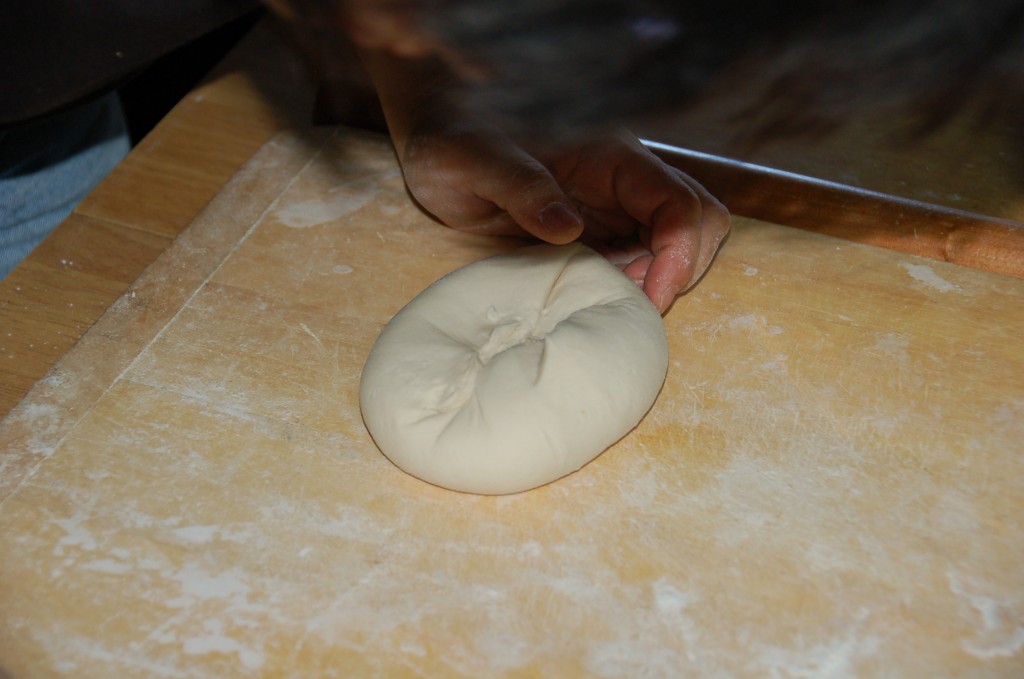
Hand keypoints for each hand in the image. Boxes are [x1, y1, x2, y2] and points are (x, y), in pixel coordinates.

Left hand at [399, 124, 729, 312]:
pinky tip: (593, 299)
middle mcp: (623, 179)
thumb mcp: (473, 159)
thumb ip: (519, 186)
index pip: (677, 202)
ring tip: (608, 305)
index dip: (679, 252)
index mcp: (607, 155)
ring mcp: (615, 205)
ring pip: (676, 244)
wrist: (440, 140)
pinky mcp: (599, 230)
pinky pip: (640, 259)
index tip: (649, 297)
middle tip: (629, 307)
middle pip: (697, 223)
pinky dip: (633, 285)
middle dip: (680, 270)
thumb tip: (568, 228)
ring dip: (658, 281)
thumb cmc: (454, 138)